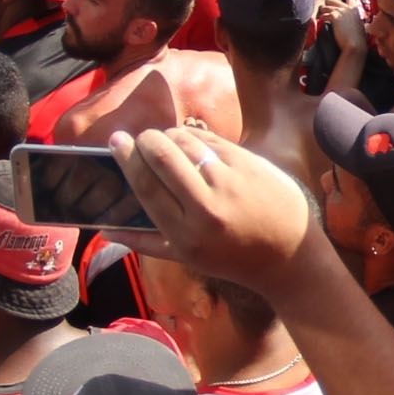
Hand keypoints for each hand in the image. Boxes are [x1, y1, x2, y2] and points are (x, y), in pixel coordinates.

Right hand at [112, 123, 318, 287]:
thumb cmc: (231, 258)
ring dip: (169, 136)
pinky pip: (211, 140)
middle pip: (162, 155)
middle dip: (145, 139)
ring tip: (165, 142)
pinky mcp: (250, 164)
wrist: (288, 254)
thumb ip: (143, 242)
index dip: (127, 158)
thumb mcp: (186, 258)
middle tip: (141, 139)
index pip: (145, 185)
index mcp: (185, 234)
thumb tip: (105, 230)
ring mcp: (231, 182)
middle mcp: (206, 207)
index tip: (116, 141)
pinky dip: (195, 137)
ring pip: (187, 142)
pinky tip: (191, 144)